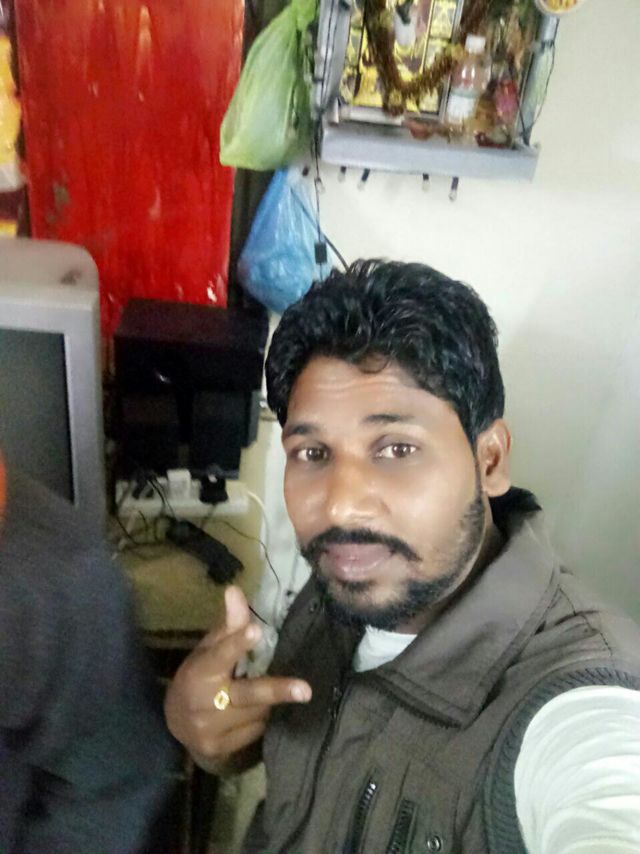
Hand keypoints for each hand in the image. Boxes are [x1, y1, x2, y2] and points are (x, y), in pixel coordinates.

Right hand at [164, 585, 311, 770]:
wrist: (174, 724)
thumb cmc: (198, 677)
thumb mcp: (208, 650)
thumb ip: (228, 626)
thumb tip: (235, 590)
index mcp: (198, 671)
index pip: (220, 655)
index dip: (237, 643)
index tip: (256, 631)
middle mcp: (203, 702)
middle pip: (247, 694)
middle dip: (276, 690)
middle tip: (306, 690)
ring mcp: (210, 729)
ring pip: (257, 714)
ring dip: (268, 703)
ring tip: (266, 694)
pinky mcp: (219, 749)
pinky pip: (255, 732)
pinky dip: (260, 721)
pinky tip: (254, 714)